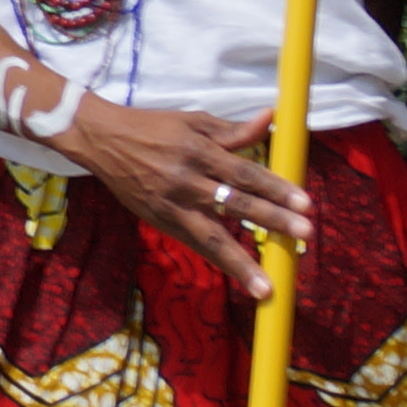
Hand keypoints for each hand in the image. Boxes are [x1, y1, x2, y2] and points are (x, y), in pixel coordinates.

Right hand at [56, 94, 311, 293]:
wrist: (101, 140)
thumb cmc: (152, 127)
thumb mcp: (192, 122)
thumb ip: (232, 130)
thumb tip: (269, 119)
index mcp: (198, 152)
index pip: (245, 173)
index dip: (276, 188)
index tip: (305, 204)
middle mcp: (187, 181)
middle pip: (236, 205)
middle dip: (272, 221)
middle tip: (304, 234)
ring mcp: (172, 206)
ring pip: (212, 238)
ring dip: (242, 264)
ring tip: (266, 286)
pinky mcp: (159, 221)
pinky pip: (194, 244)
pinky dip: (217, 262)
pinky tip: (238, 278)